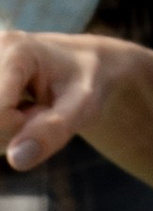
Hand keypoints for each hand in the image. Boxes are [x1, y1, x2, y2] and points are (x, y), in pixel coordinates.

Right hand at [0, 26, 119, 173]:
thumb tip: (16, 160)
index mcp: (15, 50)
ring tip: (28, 106)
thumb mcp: (83, 106)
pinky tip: (14, 106)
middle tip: (38, 108)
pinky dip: (0, 122)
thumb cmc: (86, 82)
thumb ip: (53, 130)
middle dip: (12, 127)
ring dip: (4, 127)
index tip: (47, 109)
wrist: (84, 62)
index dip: (23, 126)